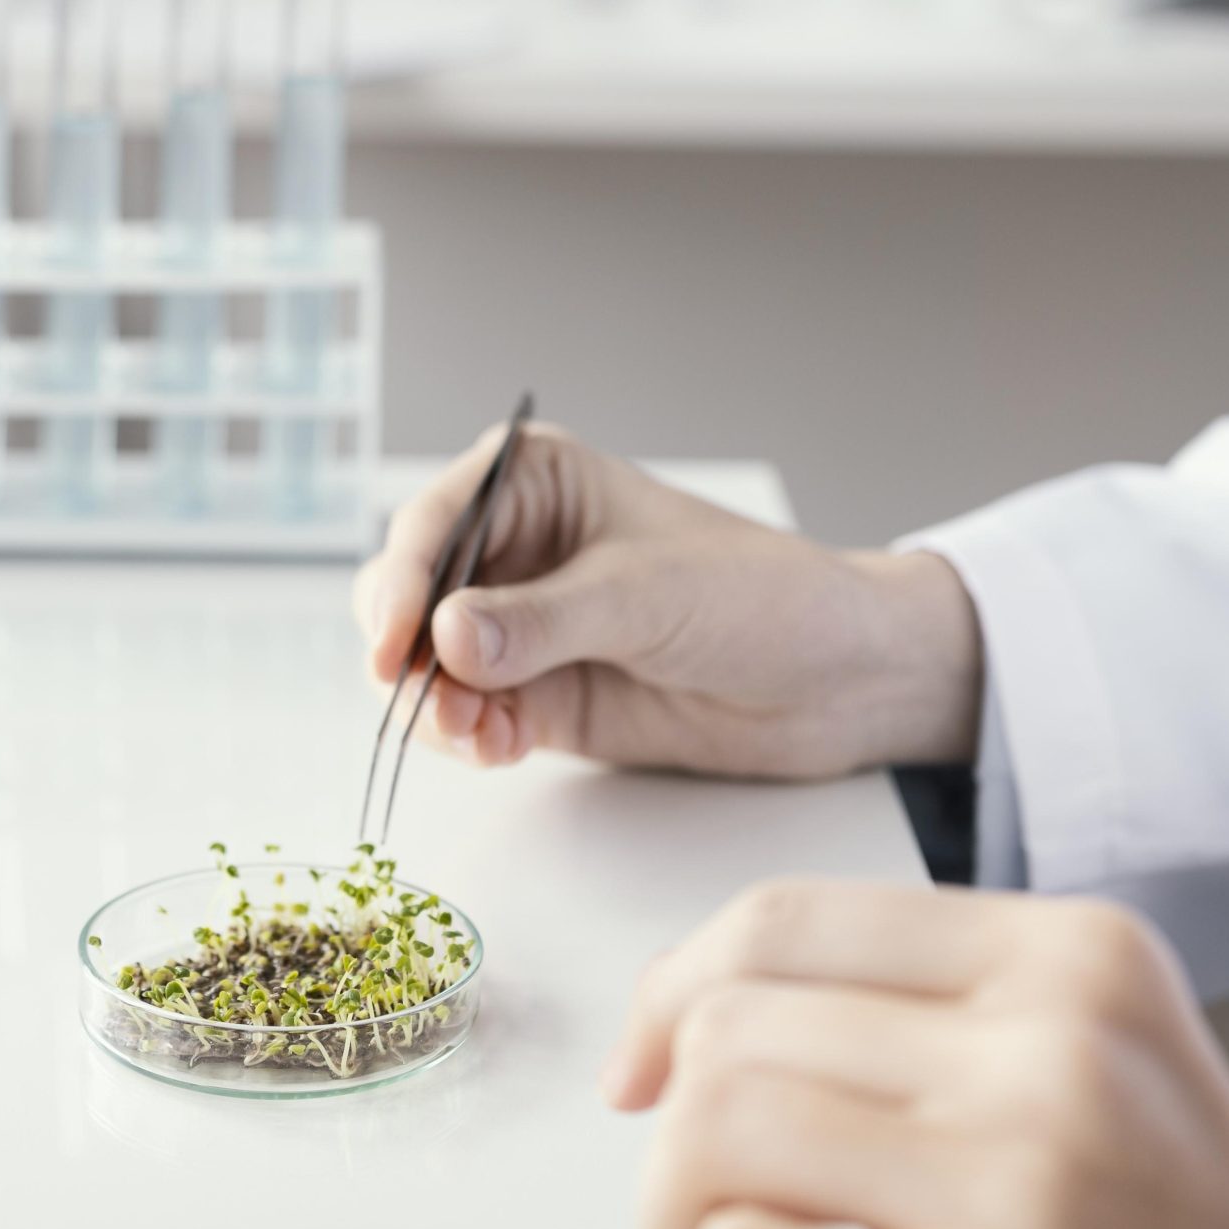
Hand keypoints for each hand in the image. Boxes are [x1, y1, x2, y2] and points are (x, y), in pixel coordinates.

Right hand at [352, 421, 980, 778]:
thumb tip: (446, 637)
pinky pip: (470, 715)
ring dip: (433, 703)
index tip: (389, 645)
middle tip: (424, 702)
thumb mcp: (648, 596)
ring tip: (476, 735)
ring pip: (429, 663)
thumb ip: (543, 621)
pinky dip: (467, 736)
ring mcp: (524, 625)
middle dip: (406, 649)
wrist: (838, 681)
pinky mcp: (541, 695)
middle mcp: (515, 548)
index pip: (436, 521)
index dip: (399, 581)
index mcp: (535, 481)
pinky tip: (496, 747)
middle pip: (412, 593)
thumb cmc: (759, 596)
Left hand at [607, 880, 1228, 1228]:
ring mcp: (1021, 1192)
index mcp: (1074, 958)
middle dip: (672, 1122)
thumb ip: (918, 1003)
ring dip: (676, 1211)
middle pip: (734, 1029)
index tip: (638, 1064)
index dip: (672, 989)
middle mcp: (1054, 1058)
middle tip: (691, 1195)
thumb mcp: (1092, 1053)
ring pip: (715, 1132)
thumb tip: (679, 1013)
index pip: (786, 920)